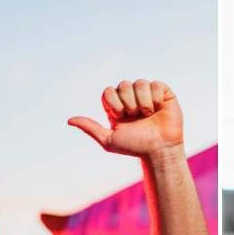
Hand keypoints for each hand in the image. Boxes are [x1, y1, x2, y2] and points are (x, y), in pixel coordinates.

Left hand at [68, 79, 182, 157]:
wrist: (159, 151)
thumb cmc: (135, 147)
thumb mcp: (109, 140)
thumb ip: (90, 128)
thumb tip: (69, 120)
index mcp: (117, 106)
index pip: (108, 91)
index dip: (114, 103)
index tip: (120, 117)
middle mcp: (131, 97)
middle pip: (123, 85)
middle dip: (128, 104)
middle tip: (136, 118)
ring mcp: (147, 94)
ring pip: (139, 83)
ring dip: (142, 102)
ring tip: (148, 115)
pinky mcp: (163, 93)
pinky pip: (155, 84)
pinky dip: (155, 98)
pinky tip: (157, 109)